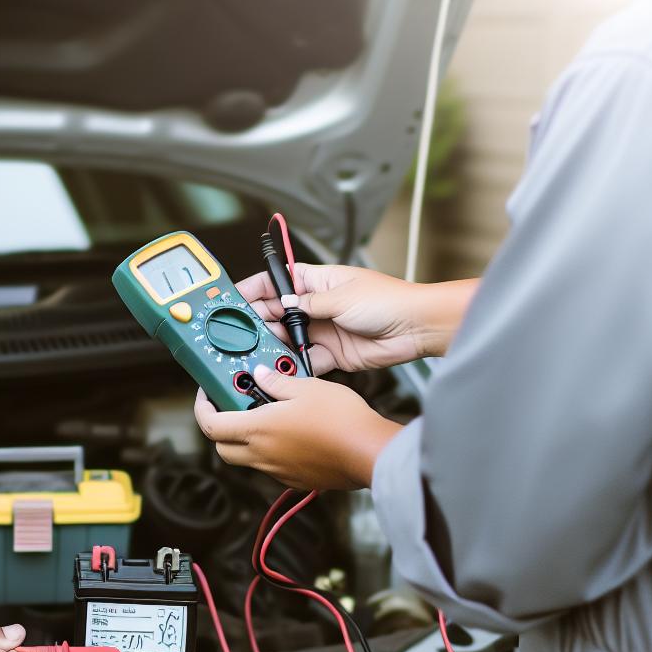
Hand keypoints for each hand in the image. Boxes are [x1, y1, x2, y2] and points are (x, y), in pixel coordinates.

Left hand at [194, 372, 403, 489]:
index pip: (212, 426)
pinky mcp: (296, 480)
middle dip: (220, 429)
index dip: (202, 411)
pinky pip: (271, 467)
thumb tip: (261, 376)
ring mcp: (278, 471)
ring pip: (247, 459)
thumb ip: (277, 382)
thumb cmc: (341, 419)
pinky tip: (289, 436)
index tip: (206, 397)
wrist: (370, 452)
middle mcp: (263, 455)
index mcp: (259, 430)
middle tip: (231, 410)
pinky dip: (270, 452)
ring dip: (246, 441)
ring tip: (265, 418)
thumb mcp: (307, 387)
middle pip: (223, 448)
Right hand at [236, 264, 471, 373]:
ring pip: (289, 338)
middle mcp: (318, 305)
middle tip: (241, 333)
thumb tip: (283, 303)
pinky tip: (284, 370)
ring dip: (276, 346)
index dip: (255, 288)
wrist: (417, 328)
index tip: (234, 298)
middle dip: (260, 322)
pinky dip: (294, 366)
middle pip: (278, 313)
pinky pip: (305, 360)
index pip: (278, 281)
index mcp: (319, 281)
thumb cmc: (389, 301)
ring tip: (259, 354)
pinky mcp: (332, 353)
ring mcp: (324, 329)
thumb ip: (308, 304)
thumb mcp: (342, 297)